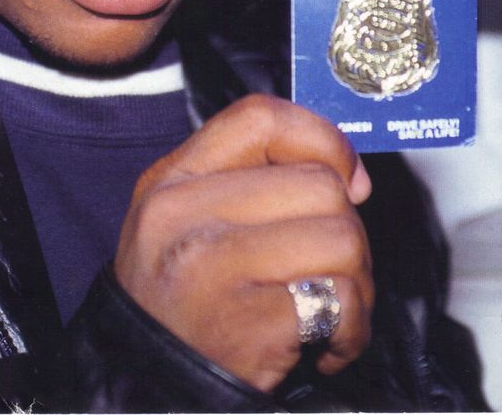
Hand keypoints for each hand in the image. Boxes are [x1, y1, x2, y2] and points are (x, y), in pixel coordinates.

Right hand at [114, 94, 373, 392]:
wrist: (147, 385)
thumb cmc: (183, 298)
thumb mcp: (189, 218)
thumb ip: (251, 179)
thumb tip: (350, 176)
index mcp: (172, 179)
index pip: (260, 117)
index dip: (320, 138)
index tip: (345, 177)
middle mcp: (184, 215)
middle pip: (319, 184)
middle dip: (346, 228)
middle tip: (325, 265)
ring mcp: (212, 268)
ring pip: (341, 238)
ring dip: (355, 280)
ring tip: (324, 304)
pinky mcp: (248, 325)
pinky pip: (342, 301)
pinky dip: (352, 328)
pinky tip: (323, 342)